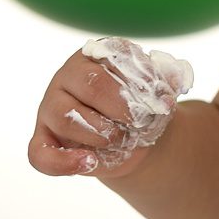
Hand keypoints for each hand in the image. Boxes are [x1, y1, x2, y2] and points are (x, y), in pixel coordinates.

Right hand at [27, 37, 193, 179]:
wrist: (133, 137)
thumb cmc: (142, 106)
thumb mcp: (157, 91)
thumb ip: (168, 81)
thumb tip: (178, 78)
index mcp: (95, 56)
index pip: (112, 58)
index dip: (139, 82)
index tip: (162, 101)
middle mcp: (67, 77)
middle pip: (89, 85)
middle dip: (121, 108)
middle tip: (139, 122)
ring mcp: (50, 108)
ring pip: (65, 118)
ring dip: (101, 133)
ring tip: (121, 139)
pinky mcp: (43, 139)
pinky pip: (40, 154)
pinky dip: (63, 162)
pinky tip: (89, 163)